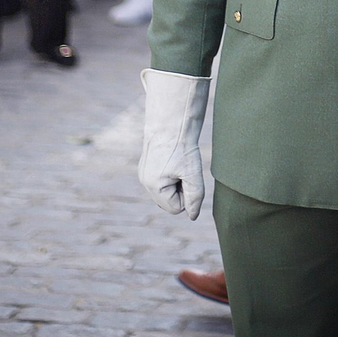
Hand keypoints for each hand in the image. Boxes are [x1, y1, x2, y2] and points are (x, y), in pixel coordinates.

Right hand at [139, 69, 208, 219]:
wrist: (171, 120)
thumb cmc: (182, 146)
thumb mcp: (193, 173)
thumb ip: (194, 197)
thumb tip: (192, 216)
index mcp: (153, 186)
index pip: (176, 208)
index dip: (187, 194)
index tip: (188, 174)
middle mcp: (144, 182)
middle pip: (169, 201)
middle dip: (180, 189)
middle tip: (183, 168)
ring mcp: (143, 174)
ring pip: (166, 191)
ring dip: (176, 181)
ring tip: (178, 163)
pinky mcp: (146, 166)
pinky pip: (161, 181)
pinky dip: (170, 174)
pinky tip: (173, 159)